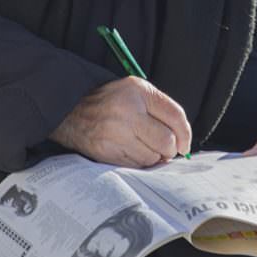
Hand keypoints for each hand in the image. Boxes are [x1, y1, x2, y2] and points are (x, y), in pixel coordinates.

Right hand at [51, 77, 191, 167]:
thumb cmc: (110, 102)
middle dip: (169, 148)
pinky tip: (129, 150)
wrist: (70, 111)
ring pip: (152, 157)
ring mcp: (115, 134)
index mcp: (138, 91)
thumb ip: (161, 108)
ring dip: (152, 156)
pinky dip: (138, 162)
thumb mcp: (135, 91)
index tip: (184, 144)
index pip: (176, 116)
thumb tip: (181, 141)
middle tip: (163, 147)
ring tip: (141, 145)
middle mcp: (127, 111)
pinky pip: (136, 165)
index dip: (185, 134)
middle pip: (167, 141)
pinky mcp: (106, 152)